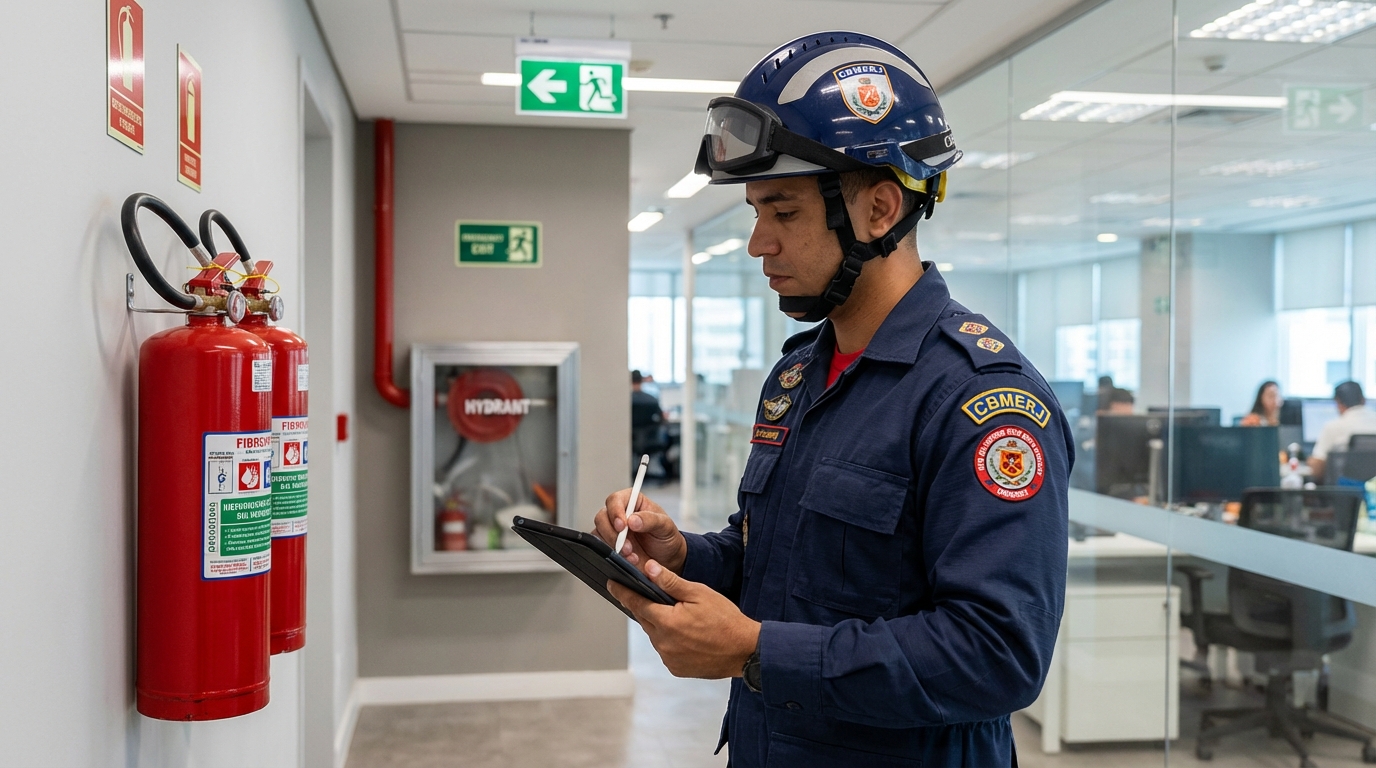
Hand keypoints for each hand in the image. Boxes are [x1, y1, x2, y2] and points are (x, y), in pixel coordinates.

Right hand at [593, 489, 686, 574]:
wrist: (667, 559)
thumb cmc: (666, 537)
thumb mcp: (665, 526)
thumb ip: (651, 520)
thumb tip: (632, 519)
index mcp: (632, 501)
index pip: (615, 500)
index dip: (615, 511)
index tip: (622, 526)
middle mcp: (619, 514)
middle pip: (602, 517)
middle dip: (613, 534)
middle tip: (628, 547)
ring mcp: (612, 530)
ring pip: (599, 534)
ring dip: (613, 546)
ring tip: (632, 556)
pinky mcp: (609, 545)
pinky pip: (601, 548)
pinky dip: (612, 555)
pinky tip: (627, 560)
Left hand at [608, 560, 760, 678]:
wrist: (745, 651)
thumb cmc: (726, 620)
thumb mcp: (700, 594)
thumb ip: (672, 582)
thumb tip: (649, 569)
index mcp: (667, 622)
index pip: (636, 604)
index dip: (623, 592)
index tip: (611, 584)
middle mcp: (663, 643)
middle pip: (645, 620)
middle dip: (647, 607)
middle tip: (655, 597)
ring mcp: (669, 658)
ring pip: (656, 635)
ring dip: (661, 625)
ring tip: (682, 618)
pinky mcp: (676, 668)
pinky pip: (666, 650)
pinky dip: (670, 641)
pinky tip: (687, 635)